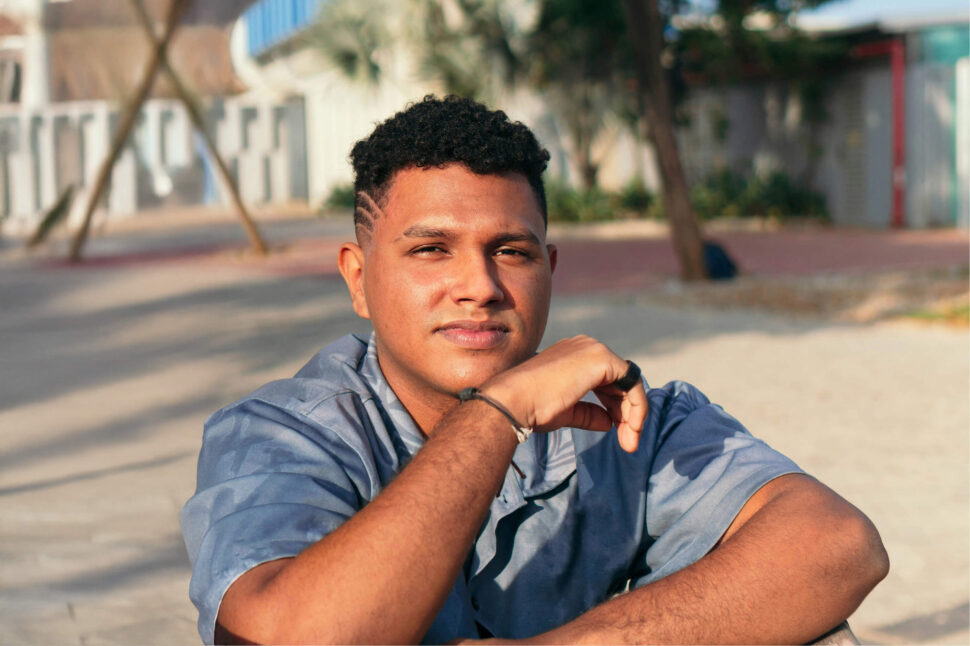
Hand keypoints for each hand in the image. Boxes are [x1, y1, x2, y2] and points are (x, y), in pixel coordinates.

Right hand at [482, 335, 647, 451]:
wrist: (514, 401)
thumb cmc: (532, 407)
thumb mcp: (566, 411)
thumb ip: (588, 413)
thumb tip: (608, 422)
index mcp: (573, 354)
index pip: (606, 379)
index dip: (615, 406)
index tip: (618, 432)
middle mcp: (585, 346)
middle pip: (620, 380)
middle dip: (628, 412)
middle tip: (628, 442)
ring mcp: (594, 350)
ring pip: (629, 382)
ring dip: (634, 413)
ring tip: (629, 441)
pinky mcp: (602, 359)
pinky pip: (632, 382)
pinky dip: (637, 405)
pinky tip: (632, 427)